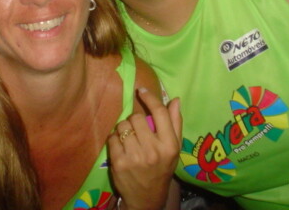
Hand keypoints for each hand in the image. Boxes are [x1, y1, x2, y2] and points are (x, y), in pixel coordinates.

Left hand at [108, 88, 181, 209]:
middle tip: (137, 130)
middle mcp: (153, 151)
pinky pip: (112, 138)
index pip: (160, 113)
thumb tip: (175, 99)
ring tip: (129, 140)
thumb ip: (175, 123)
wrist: (147, 198)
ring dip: (124, 129)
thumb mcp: (174, 149)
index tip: (141, 90)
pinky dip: (114, 139)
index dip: (149, 98)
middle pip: (137, 117)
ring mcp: (135, 157)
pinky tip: (121, 148)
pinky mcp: (119, 163)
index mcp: (169, 145)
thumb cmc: (162, 169)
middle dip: (135, 120)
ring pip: (123, 126)